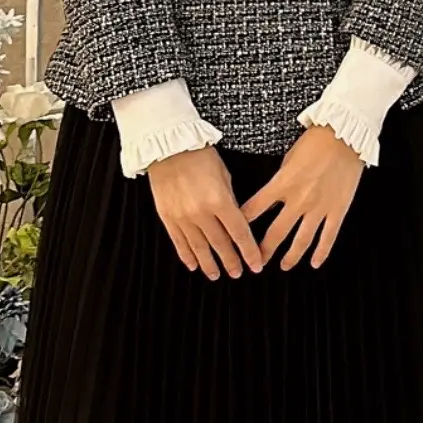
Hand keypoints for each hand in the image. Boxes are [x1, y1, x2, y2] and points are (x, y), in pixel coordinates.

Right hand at [148, 146, 262, 278]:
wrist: (168, 146)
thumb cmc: (198, 155)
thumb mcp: (224, 174)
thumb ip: (230, 199)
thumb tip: (236, 219)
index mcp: (220, 201)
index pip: (239, 233)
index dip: (249, 252)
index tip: (256, 264)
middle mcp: (201, 213)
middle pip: (220, 244)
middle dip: (231, 261)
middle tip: (238, 273)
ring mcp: (182, 217)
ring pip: (199, 248)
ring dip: (209, 264)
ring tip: (216, 275)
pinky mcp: (167, 217)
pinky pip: (178, 242)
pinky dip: (186, 256)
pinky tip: (193, 265)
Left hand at [244, 126, 365, 269]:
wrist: (345, 135)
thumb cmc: (317, 140)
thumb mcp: (289, 157)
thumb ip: (281, 179)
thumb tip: (275, 193)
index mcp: (283, 184)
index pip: (255, 209)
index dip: (242, 223)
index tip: (236, 234)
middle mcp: (299, 199)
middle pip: (276, 232)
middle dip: (264, 250)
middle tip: (257, 261)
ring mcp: (319, 207)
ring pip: (301, 240)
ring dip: (290, 257)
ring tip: (284, 265)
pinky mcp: (338, 209)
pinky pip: (328, 237)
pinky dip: (321, 252)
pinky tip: (315, 262)